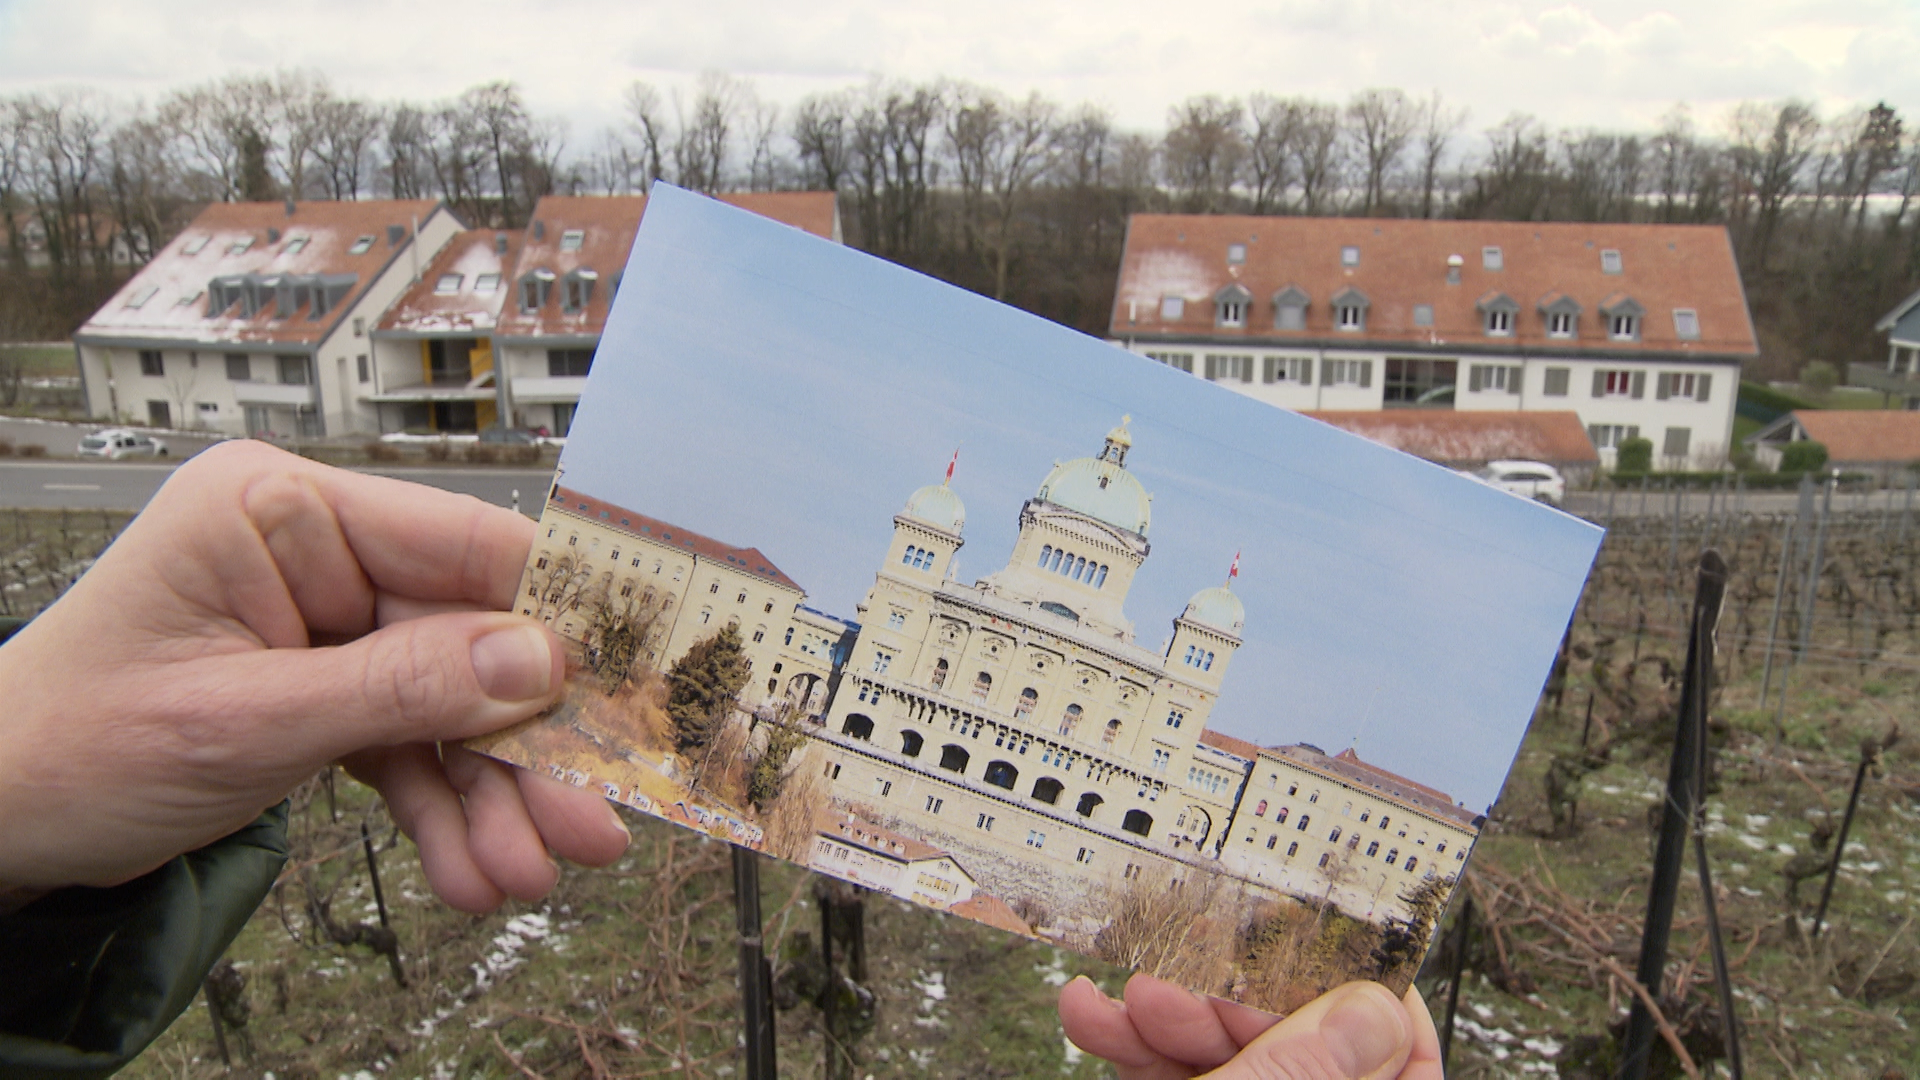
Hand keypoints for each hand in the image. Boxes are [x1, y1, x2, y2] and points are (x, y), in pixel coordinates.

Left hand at [0, 440, 628, 910]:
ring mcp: (321, 620)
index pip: (458, 542)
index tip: (626, 681)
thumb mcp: (244, 722)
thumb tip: (540, 663)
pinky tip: (470, 865)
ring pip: (448, 702)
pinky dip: (439, 808)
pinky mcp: (323, 684)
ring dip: (490, 794)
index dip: (552, 613)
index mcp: (277, 510)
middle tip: (587, 816)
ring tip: (525, 870)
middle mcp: (310, 553)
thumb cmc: (67, 745)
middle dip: (521, 743)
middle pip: (466, 637)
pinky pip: (408, 742)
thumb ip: (400, 691)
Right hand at [1059, 973, 1441, 1078]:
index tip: (1313, 951)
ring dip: (1164, 1028)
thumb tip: (1372, 1009)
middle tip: (1175, 985)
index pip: (1405, 1068)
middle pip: (1306, 1058)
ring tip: (1112, 1006)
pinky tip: (1091, 1022)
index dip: (1367, 1003)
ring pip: (1233, 1072)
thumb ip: (1305, 1072)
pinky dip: (1137, 1058)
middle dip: (1230, 1011)